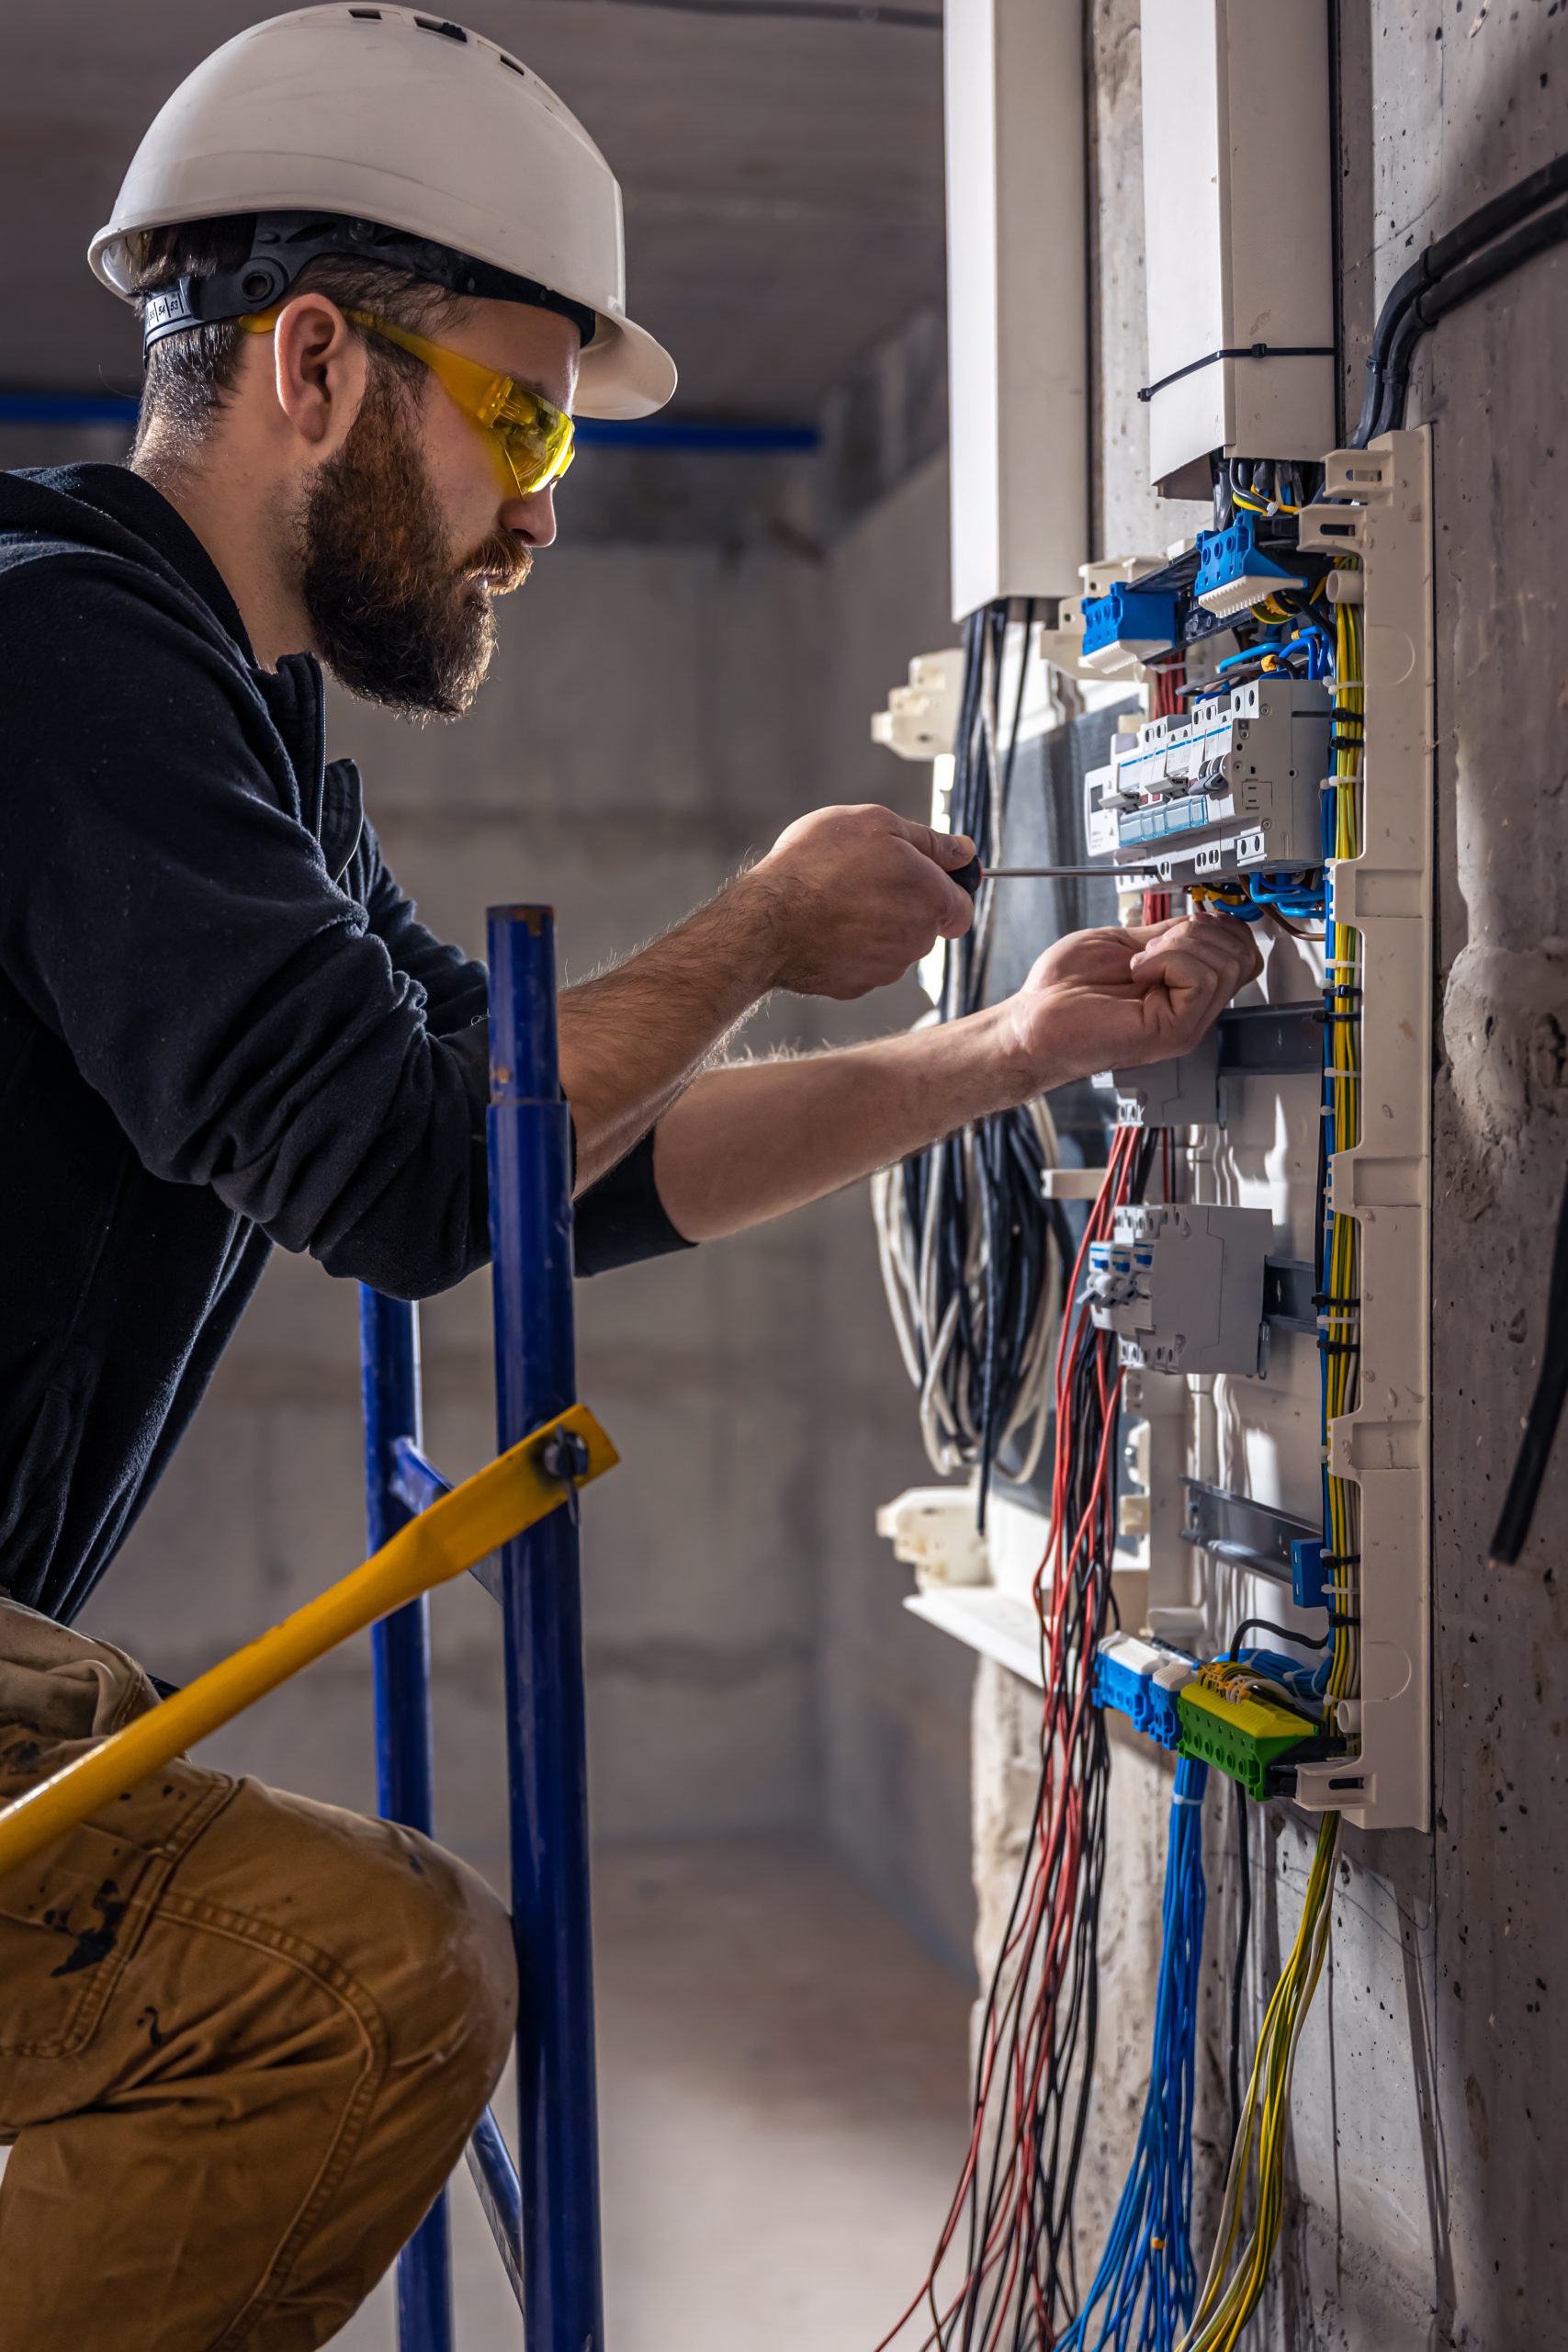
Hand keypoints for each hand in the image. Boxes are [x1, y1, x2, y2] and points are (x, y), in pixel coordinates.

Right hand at [743, 805, 975, 998]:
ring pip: (894, 944)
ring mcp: (886, 969)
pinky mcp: (856, 986)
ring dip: (876, 924)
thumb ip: (930, 841)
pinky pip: (863, 962)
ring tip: (836, 899)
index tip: (919, 876)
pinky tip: (823, 925)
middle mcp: (917, 941)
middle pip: (926, 924)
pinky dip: (850, 946)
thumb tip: (964, 852)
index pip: (963, 907)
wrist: (767, 919)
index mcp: (931, 899)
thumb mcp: (876, 824)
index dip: (945, 889)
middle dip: (905, 903)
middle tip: (863, 877)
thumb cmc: (818, 863)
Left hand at [999, 910, 1263, 1088]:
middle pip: (1241, 955)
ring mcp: (1186, 1023)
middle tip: (1152, 946)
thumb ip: (1168, 936)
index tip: (1178, 924)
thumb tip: (1201, 918)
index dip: (1219, 925)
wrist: (1032, 1021)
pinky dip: (1168, 960)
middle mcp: (1191, 1009)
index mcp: (1183, 989)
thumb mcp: (1125, 944)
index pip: (1240, 952)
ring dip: (1178, 946)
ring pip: (1224, 963)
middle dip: (1198, 930)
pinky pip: (1201, 979)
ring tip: (1140, 962)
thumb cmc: (1062, 991)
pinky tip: (1137, 972)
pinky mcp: (1174, 1032)